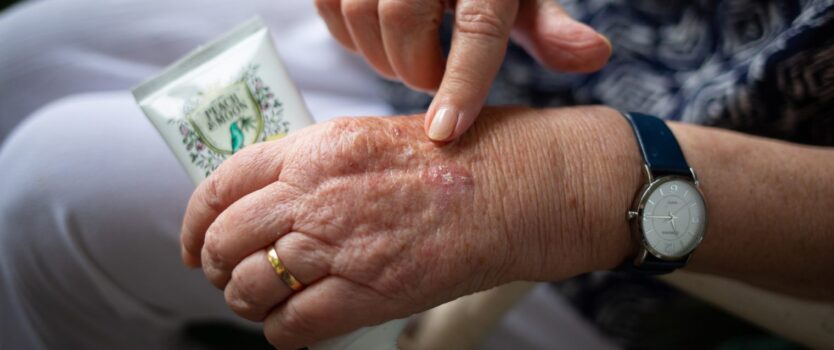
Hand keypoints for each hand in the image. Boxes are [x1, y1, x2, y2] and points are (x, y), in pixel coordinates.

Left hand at [180, 107, 637, 347]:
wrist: (512, 188)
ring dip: (249, 300)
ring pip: (251, 287)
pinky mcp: (367, 294)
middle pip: (226, 239)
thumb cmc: (453, 158)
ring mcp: (339, 246)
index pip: (220, 185)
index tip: (196, 242)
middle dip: (218, 265)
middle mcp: (316, 195)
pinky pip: (292, 327)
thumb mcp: (369, 138)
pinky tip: (298, 322)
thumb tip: (266, 199)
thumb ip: (312, 166)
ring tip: (268, 299)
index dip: (196, 221)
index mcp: (315, 149)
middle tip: (231, 274)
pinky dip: (282, 331)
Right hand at [314, 0, 611, 140]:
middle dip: (415, 68)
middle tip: (433, 80)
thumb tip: (596, 56)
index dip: (461, 83)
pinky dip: (351, 34)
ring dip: (381, 54)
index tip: (444, 134)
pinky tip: (378, 35)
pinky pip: (331, 8)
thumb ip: (547, 28)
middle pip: (404, 23)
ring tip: (409, 55)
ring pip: (360, 16)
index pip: (478, 25)